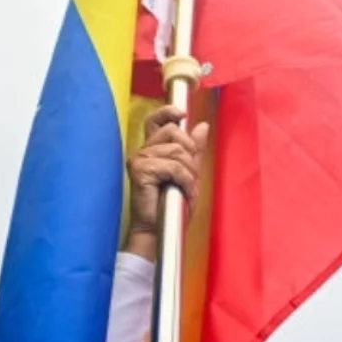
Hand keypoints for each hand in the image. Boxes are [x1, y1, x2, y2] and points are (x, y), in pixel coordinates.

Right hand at [127, 106, 209, 237]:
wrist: (161, 229)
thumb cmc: (173, 204)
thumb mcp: (189, 173)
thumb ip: (194, 150)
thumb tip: (202, 126)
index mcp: (154, 149)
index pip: (156, 120)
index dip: (168, 112)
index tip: (182, 113)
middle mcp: (143, 151)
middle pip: (174, 132)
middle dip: (190, 154)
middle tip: (189, 177)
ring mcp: (140, 160)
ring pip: (178, 151)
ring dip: (189, 173)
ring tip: (185, 188)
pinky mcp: (140, 171)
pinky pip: (174, 167)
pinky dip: (184, 181)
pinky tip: (181, 191)